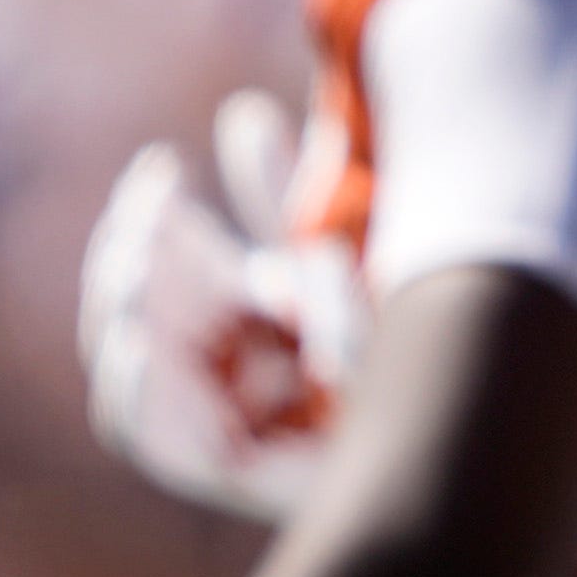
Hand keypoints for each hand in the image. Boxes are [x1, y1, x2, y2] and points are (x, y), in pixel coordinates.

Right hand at [80, 93, 367, 521]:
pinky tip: (140, 347)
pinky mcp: (228, 464)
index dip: (149, 208)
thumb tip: (241, 112)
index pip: (162, 248)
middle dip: (127, 253)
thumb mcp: (344, 251)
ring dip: (117, 313)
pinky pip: (159, 439)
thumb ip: (288, 194)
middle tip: (148, 207)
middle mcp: (214, 352)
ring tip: (133, 264)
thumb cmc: (400, 334)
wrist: (458, 420)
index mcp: (235, 295)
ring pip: (131, 358)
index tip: (162, 163)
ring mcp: (213, 405)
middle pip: (135, 299)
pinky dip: (137, 395)